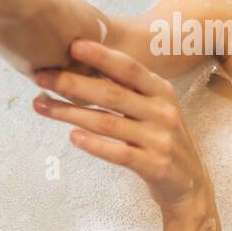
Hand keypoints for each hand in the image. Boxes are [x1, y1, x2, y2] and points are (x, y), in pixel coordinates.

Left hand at [31, 38, 213, 216]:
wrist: (190, 185)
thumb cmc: (161, 141)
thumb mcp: (154, 109)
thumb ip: (128, 91)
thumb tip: (82, 68)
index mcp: (162, 92)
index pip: (129, 68)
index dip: (101, 56)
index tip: (72, 45)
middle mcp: (163, 112)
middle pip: (112, 94)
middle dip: (73, 83)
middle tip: (41, 77)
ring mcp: (160, 140)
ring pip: (108, 123)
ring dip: (71, 114)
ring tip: (41, 106)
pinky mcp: (155, 166)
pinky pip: (120, 154)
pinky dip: (95, 145)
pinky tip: (72, 138)